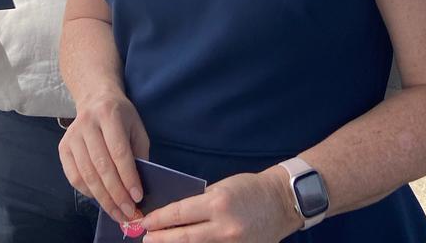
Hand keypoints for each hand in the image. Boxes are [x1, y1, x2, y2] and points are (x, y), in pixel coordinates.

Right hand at [58, 88, 149, 224]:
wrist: (95, 97)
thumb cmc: (121, 116)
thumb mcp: (136, 127)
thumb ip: (139, 154)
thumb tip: (137, 189)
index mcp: (109, 114)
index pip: (118, 151)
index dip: (128, 176)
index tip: (137, 197)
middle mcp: (88, 124)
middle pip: (101, 166)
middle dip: (116, 194)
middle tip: (128, 213)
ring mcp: (72, 135)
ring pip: (87, 174)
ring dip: (104, 198)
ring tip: (117, 212)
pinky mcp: (63, 147)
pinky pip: (74, 177)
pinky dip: (88, 192)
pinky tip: (101, 198)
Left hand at [141, 167, 300, 242]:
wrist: (281, 202)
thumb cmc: (250, 188)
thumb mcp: (223, 187)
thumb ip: (202, 202)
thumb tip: (178, 214)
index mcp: (218, 203)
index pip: (180, 213)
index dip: (159, 219)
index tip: (144, 222)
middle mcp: (224, 227)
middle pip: (184, 238)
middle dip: (161, 239)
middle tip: (144, 238)